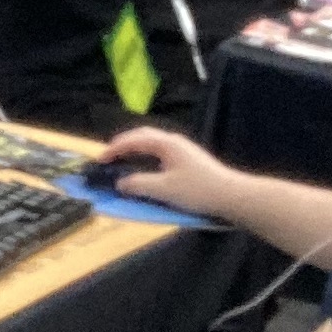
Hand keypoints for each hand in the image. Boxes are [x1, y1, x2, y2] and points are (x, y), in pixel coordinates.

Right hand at [90, 124, 232, 216]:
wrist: (231, 195)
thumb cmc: (198, 190)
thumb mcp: (164, 189)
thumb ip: (138, 184)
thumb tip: (120, 182)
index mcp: (166, 144)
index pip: (134, 140)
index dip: (114, 149)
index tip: (100, 159)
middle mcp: (174, 142)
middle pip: (143, 136)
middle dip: (124, 144)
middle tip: (110, 156)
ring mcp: (183, 150)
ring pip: (153, 144)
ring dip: (136, 150)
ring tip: (125, 161)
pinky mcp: (189, 161)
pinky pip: (161, 153)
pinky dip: (147, 158)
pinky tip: (148, 170)